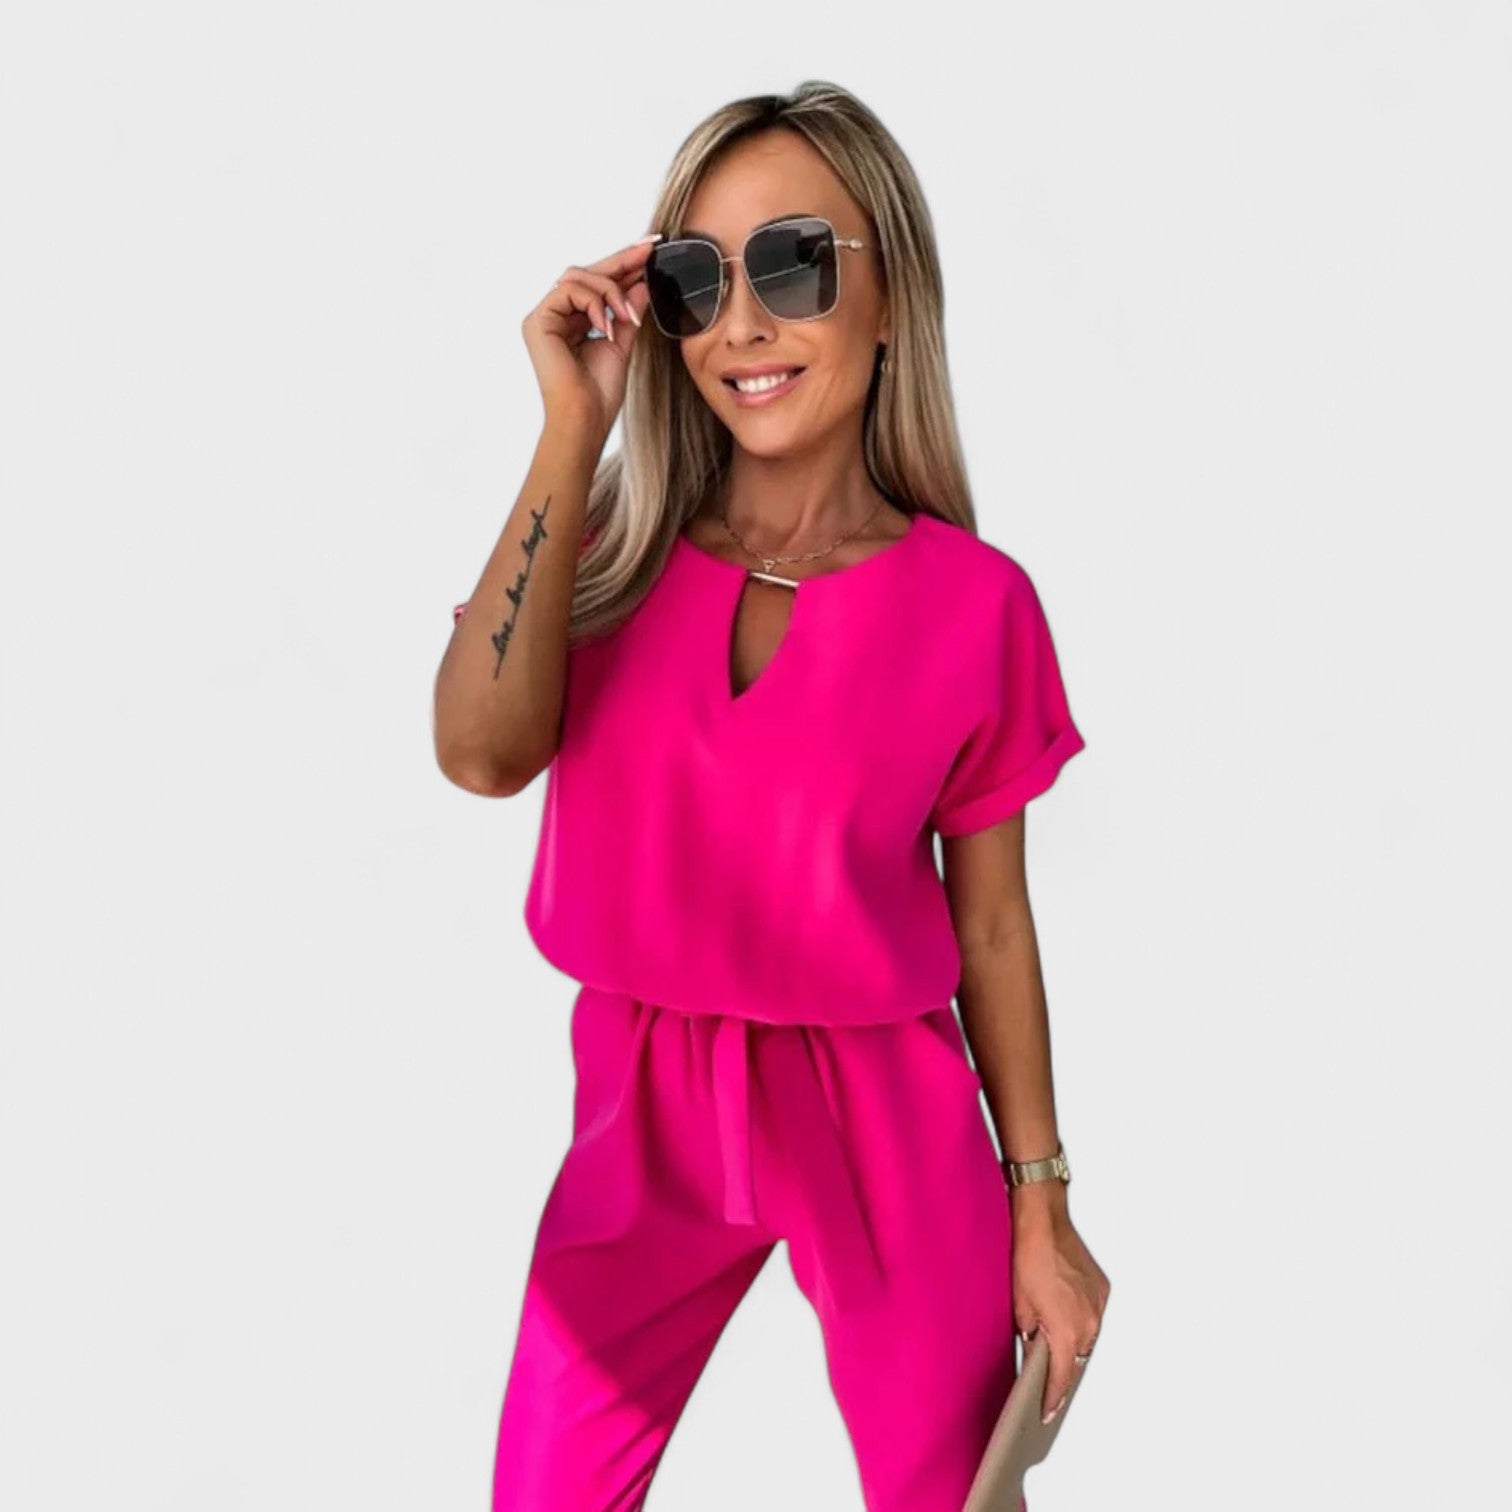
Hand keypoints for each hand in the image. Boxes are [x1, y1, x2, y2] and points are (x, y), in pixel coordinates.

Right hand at [521, 234, 658, 447]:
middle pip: (586, 273)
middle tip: (648, 249)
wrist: (585, 419)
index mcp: (571, 321)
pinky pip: (568, 289)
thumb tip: (642, 282)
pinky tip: (606, 325)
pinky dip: (593, 302)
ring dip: (609, 289)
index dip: (623, 265)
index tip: (650, 248)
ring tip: (627, 316)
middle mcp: (554, 316)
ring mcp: (544, 317)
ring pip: (578, 276)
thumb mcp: (622, 342)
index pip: (597, 284)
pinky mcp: (537, 321)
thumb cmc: (599, 393)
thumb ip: (628, 312)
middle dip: (620, 261)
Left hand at [1011, 1203, 1110, 1423]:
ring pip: (1087, 1339)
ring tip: (1056, 1352)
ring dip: (1073, 1345)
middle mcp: (1089, 1323)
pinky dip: (1080, 1321)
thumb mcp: (1020, 1306)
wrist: (1045, 1222)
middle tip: (1048, 1387)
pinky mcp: (1102, 1289)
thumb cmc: (1028, 1259)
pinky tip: (1066, 1318)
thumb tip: (1036, 1350)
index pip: (1061, 1378)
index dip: (1052, 1399)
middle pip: (1077, 1360)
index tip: (1047, 1413)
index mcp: (1067, 1332)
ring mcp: (1099, 1306)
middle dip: (1062, 1372)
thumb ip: (1031, 1336)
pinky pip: (1093, 1316)